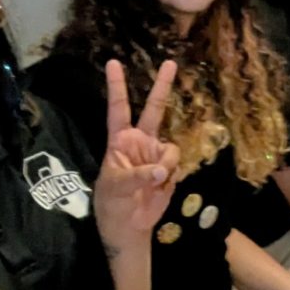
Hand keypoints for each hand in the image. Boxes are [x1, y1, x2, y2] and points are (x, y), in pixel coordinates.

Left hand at [93, 59, 180, 254]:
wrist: (129, 226)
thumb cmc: (112, 203)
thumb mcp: (116, 188)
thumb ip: (138, 176)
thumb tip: (161, 170)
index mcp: (120, 141)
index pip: (118, 109)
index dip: (117, 87)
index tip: (113, 63)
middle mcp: (140, 142)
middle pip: (154, 109)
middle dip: (162, 86)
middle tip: (170, 62)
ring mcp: (156, 154)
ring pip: (171, 149)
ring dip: (166, 165)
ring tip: (155, 182)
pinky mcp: (169, 169)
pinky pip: (176, 166)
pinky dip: (171, 176)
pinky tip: (160, 187)